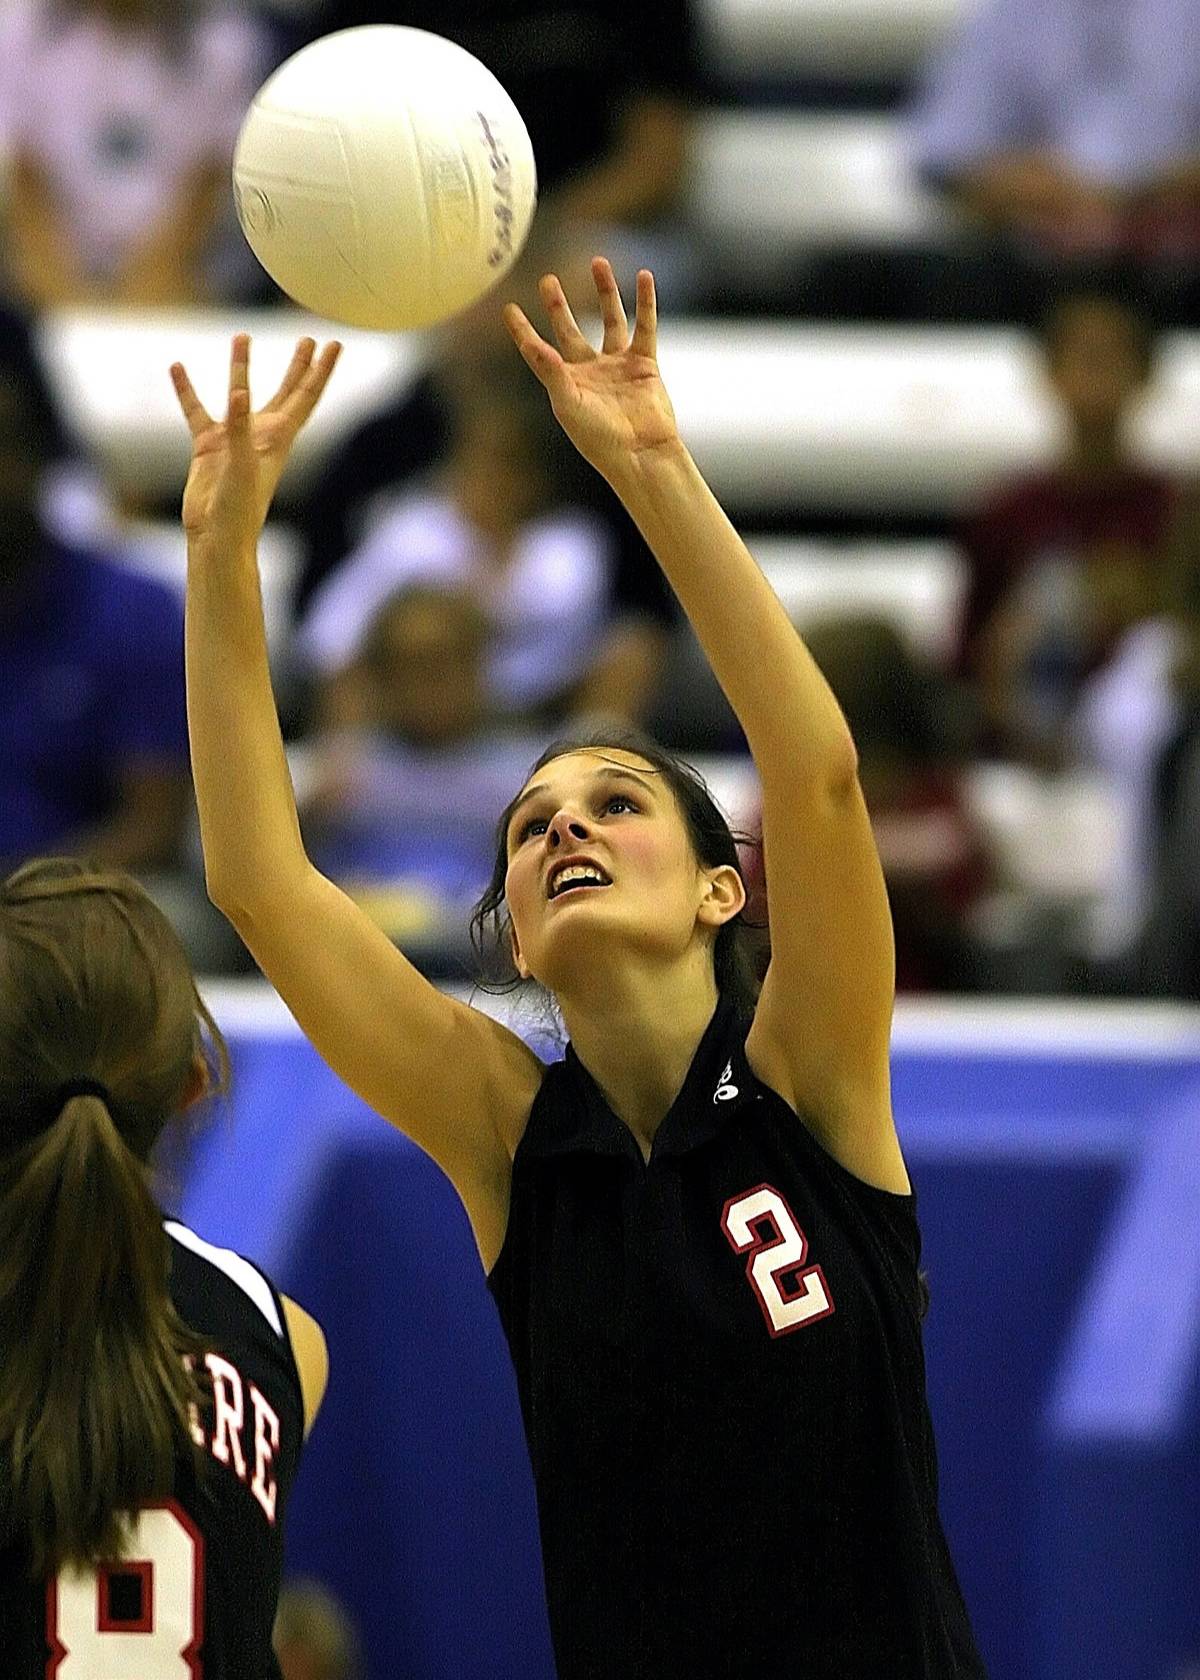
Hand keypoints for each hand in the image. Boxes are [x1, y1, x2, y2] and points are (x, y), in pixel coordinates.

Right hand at [170, 334, 340, 550]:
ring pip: (239, 393)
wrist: (216, 536)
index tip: (334, 344)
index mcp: (279, 438)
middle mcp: (261, 435)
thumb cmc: (239, 508)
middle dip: (299, 366)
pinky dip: (187, 390)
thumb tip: (239, 392)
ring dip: (241, 366)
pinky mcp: (208, 447)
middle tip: (308, 338)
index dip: (320, 370)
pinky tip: (176, 368)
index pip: (305, 396)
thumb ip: (241, 428)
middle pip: (286, 391)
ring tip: (241, 336)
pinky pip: (196, 411)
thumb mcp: (242, 465)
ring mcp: (234, 439)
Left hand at [504, 257, 679, 482]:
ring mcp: (618, 366)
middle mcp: (590, 371)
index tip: (509, 308)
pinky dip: (645, 302)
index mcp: (566, 383)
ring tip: (598, 262)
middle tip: (547, 279)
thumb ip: (553, 373)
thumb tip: (534, 346)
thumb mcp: (570, 405)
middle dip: (558, 306)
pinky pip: (645, 326)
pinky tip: (644, 276)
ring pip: (610, 320)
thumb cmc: (601, 439)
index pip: (537, 351)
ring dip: (605, 292)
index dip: (523, 331)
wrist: (642, 454)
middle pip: (570, 331)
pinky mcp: (644, 364)